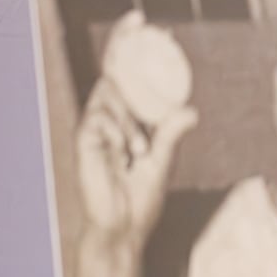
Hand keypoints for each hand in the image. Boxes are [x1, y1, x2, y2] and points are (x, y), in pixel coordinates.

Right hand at [75, 76, 196, 254]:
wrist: (125, 228)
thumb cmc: (141, 199)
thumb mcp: (162, 161)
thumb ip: (170, 134)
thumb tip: (192, 110)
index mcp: (127, 128)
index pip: (126, 91)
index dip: (131, 71)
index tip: (146, 47)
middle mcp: (108, 127)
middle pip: (112, 87)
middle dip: (129, 86)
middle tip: (147, 116)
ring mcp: (94, 135)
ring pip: (105, 100)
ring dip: (128, 122)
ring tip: (138, 151)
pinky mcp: (83, 147)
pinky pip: (95, 121)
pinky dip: (116, 131)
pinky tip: (126, 150)